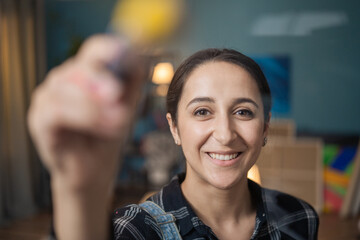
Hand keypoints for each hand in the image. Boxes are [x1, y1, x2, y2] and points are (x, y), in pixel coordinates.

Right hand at [27, 35, 144, 238]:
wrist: (92, 170)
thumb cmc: (107, 135)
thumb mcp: (126, 105)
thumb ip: (132, 80)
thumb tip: (136, 57)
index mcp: (85, 72)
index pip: (95, 50)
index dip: (111, 50)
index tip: (125, 59)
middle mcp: (63, 79)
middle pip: (81, 65)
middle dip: (101, 80)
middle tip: (117, 95)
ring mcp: (47, 97)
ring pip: (69, 88)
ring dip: (97, 107)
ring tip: (119, 123)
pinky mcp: (39, 119)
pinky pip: (58, 111)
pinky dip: (85, 118)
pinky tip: (106, 130)